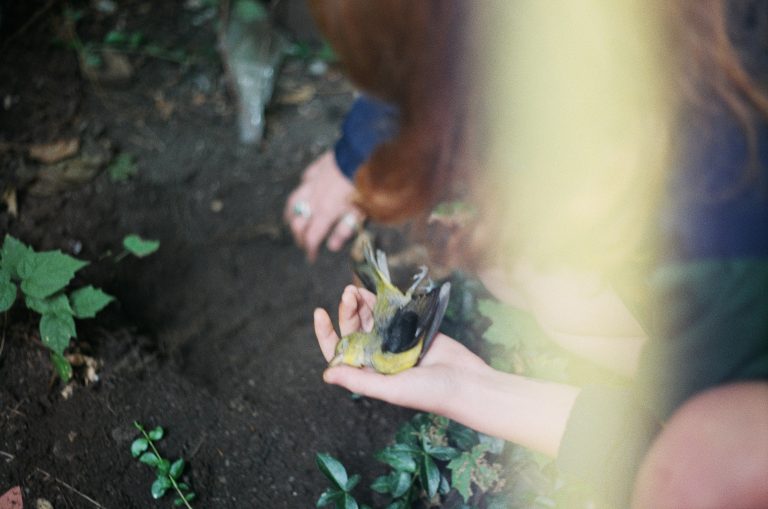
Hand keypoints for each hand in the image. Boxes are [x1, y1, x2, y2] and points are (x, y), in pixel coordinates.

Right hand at [284, 150, 364, 261]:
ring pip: (294, 200)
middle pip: (298, 221)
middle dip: (299, 235)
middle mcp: (314, 198)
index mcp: (325, 212)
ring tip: (292, 221)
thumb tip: (331, 246)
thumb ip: (344, 230)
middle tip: (304, 243)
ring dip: (292, 214)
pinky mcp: (317, 168)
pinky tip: (305, 190)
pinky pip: (305, 180)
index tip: (311, 258)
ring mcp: (313, 182)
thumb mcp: (360, 213)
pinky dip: (303, 188)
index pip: (311, 236)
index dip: (309, 249)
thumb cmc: (366, 186)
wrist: (364, 154)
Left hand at [314, 285, 580, 456]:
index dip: (327, 334)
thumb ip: (360, 381)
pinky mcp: (410, 330)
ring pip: (369, 319)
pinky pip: (389, 313)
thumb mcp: (391, 389)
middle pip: (354, 331)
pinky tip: (369, 291)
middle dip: (346, 312)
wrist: (467, 382)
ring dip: (359, 304)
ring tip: (352, 289)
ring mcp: (393, 343)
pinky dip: (378, 301)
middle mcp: (378, 358)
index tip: (320, 314)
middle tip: (347, 294)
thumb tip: (326, 374)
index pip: (339, 354)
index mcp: (369, 374)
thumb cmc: (430, 393)